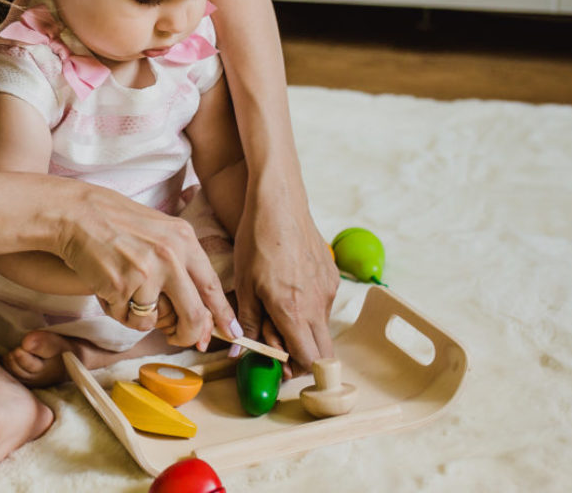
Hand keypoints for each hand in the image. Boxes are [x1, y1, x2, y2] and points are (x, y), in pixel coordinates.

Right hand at [55, 180, 239, 350]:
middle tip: (178, 337)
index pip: (212, 287)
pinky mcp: (121, 287)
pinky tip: (111, 290)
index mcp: (185, 240)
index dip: (222, 316)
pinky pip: (129, 320)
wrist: (79, 215)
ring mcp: (146, 273)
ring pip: (157, 322)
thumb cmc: (119, 225)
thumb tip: (200, 312)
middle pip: (193, 315)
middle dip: (189, 335)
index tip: (232, 335)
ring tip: (127, 292)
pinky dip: (119, 312)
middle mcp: (171, 256)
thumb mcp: (161, 234)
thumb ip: (183, 267)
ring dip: (142, 318)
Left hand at [233, 178, 338, 375]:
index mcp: (293, 312)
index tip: (278, 364)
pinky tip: (288, 288)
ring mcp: (328, 289)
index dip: (295, 369)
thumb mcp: (244, 284)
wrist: (280, 203)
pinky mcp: (332, 275)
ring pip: (322, 327)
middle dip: (302, 356)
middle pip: (323, 351)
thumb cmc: (257, 242)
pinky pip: (323, 304)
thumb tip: (239, 355)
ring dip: (304, 330)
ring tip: (277, 309)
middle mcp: (317, 305)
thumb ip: (246, 322)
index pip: (308, 361)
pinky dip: (309, 308)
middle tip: (278, 345)